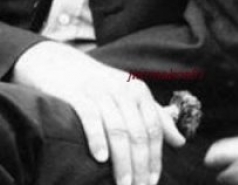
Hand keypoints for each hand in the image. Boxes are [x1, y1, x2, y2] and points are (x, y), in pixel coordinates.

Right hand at [12, 42, 184, 184]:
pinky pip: (90, 118)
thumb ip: (154, 117)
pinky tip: (100, 159)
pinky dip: (97, 139)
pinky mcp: (75, 94)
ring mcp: (97, 90)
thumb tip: (180, 142)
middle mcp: (121, 89)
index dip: (155, 158)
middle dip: (140, 166)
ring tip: (123, 183)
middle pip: (137, 134)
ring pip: (117, 130)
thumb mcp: (128, 96)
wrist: (57, 64)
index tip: (152, 181)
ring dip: (122, 161)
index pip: (153, 129)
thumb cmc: (97, 87)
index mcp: (138, 91)